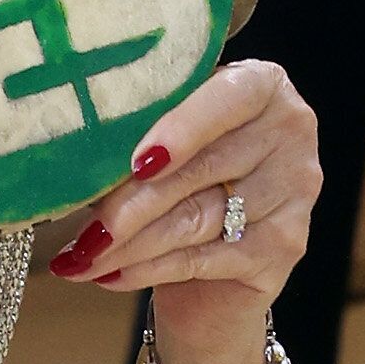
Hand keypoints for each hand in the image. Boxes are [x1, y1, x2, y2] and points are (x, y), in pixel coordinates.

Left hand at [48, 58, 319, 363]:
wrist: (213, 264)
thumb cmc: (176, 181)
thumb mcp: (159, 144)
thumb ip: (136, 132)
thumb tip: (69, 152)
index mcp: (261, 87)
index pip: (229, 97)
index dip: (183, 128)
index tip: (137, 161)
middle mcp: (290, 133)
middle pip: (202, 170)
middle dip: (131, 203)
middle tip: (82, 231)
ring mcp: (295, 194)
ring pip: (197, 219)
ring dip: (129, 245)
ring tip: (81, 258)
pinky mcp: (284, 249)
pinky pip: (203, 259)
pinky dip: (147, 270)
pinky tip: (108, 276)